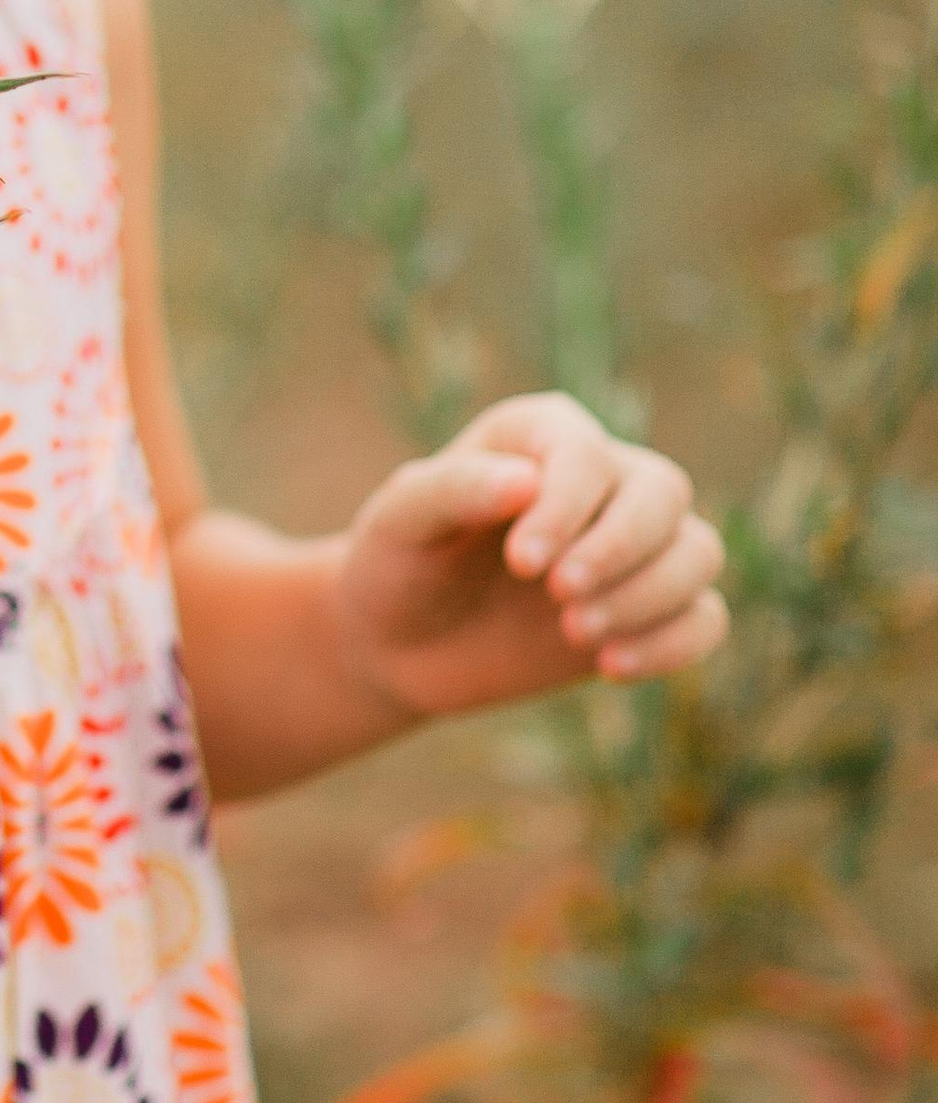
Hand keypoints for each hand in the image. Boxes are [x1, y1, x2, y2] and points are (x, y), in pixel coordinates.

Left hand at [334, 391, 727, 724]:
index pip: (587, 455)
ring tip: (574, 635)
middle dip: (621, 549)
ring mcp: (631, 546)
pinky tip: (608, 667)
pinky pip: (706, 618)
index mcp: (540, 435)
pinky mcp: (647, 610)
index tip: (521, 564)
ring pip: (698, 551)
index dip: (568, 508)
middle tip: (559, 598)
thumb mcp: (399, 519)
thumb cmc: (396, 561)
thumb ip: (454, 488)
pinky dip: (674, 643)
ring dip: (649, 598)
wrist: (399, 639)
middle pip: (664, 492)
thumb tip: (527, 482)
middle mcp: (600, 479)